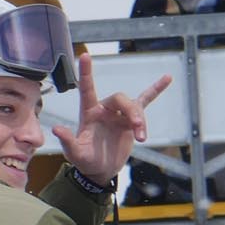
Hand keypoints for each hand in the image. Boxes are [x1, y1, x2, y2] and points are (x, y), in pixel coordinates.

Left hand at [51, 52, 171, 184]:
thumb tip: (57, 129)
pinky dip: (156, 90)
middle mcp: (104, 108)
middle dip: (131, 111)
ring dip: (141, 120)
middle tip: (139, 130)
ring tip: (142, 138)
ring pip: (134, 106)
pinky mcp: (131, 121)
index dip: (86, 72)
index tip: (85, 55)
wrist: (101, 170)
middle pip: (120, 99)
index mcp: (89, 112)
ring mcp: (118, 114)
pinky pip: (145, 101)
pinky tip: (167, 78)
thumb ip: (68, 141)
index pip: (87, 88)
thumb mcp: (75, 153)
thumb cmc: (86, 161)